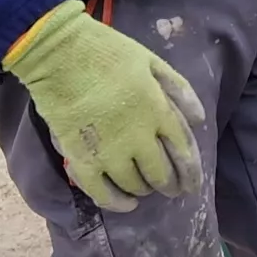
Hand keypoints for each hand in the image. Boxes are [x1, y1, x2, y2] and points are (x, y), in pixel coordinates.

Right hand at [2, 3, 205, 211]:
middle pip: (161, 173)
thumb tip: (199, 120)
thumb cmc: (106, 51)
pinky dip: (117, 203)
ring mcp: (109, 151)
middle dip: (170, 186)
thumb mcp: (150, 61)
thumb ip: (178, 88)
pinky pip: (102, 193)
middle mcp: (138, 136)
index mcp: (157, 110)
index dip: (191, 173)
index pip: (184, 151)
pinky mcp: (82, 159)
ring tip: (146, 189)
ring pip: (135, 185)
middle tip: (171, 190)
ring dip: (144, 190)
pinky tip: (127, 204)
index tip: (192, 184)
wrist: (57, 53)